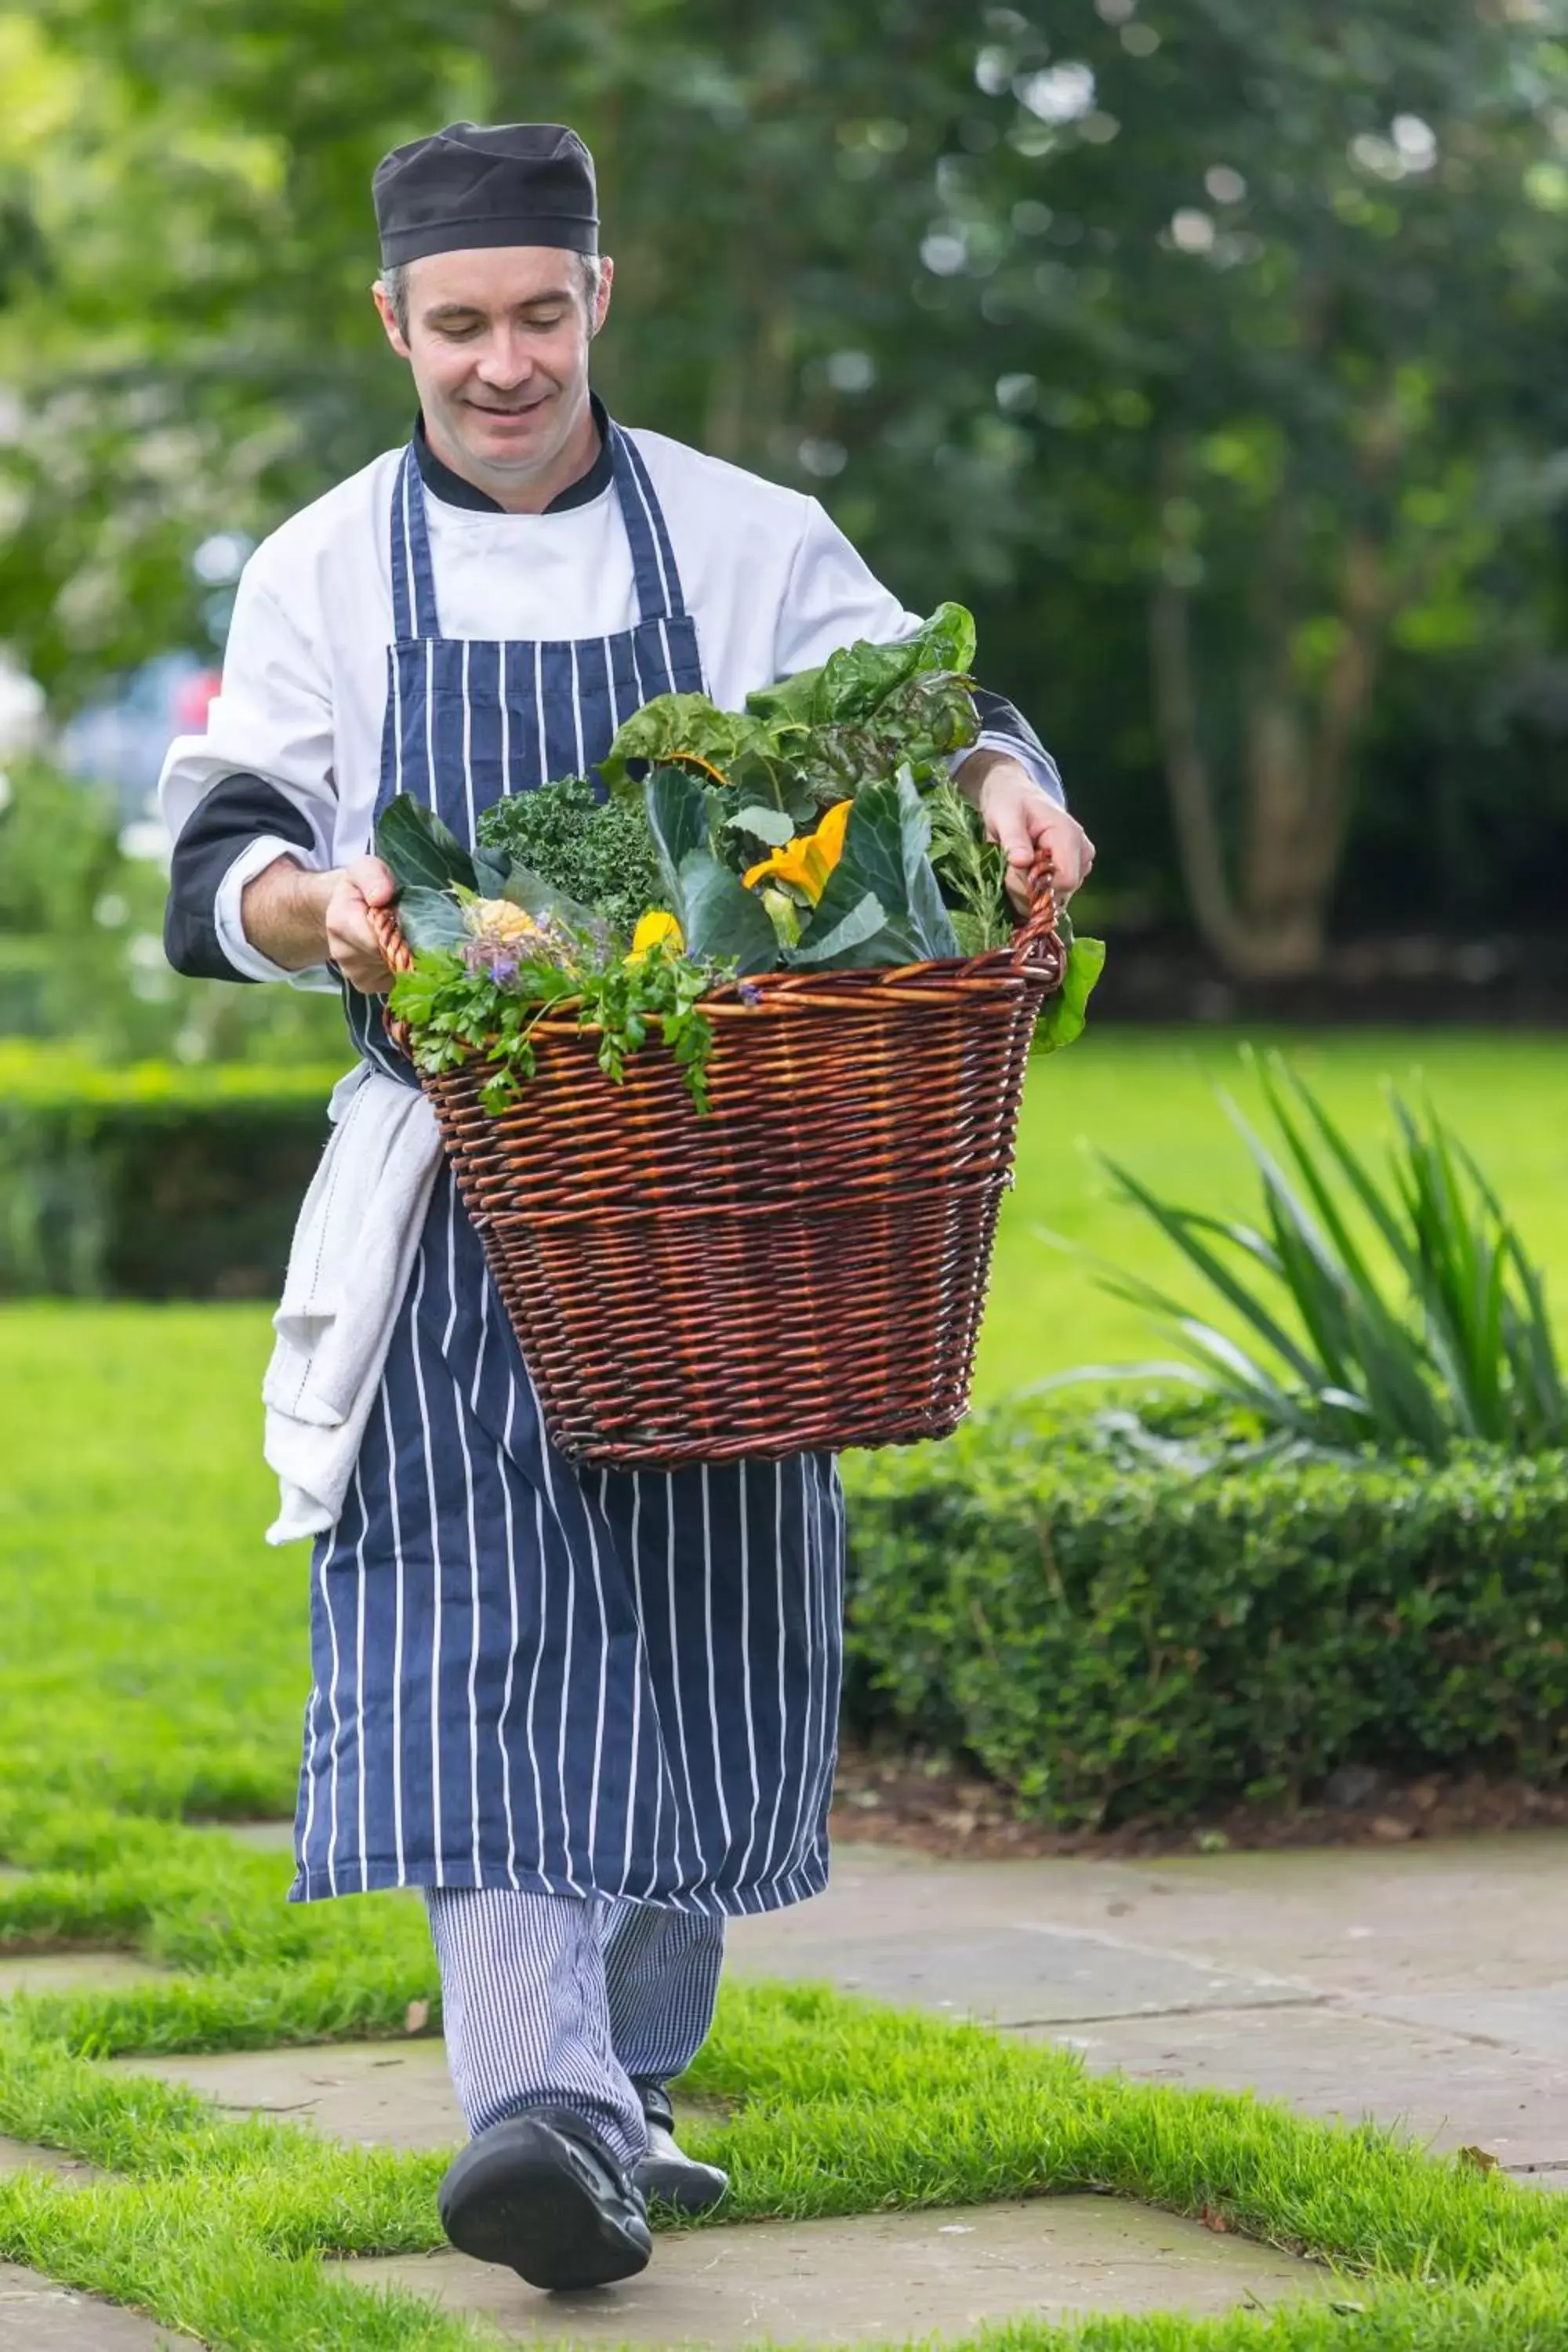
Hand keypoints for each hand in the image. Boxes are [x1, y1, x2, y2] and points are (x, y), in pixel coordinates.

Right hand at [323, 856, 398, 992]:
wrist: (345, 910)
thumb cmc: (360, 889)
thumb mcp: (365, 870)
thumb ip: (373, 877)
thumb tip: (381, 896)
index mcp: (341, 922)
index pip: (378, 940)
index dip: (401, 930)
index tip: (405, 917)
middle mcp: (343, 953)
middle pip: (390, 957)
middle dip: (406, 942)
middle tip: (406, 925)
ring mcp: (354, 973)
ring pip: (396, 970)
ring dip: (405, 955)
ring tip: (399, 936)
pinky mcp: (367, 985)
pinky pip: (395, 980)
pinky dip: (403, 967)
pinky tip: (397, 951)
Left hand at [966, 753, 1094, 914]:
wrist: (1014, 793)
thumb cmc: (1009, 802)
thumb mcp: (1004, 816)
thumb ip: (1013, 840)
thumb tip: (1021, 862)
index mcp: (1068, 836)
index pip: (1066, 881)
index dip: (1039, 889)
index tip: (1016, 876)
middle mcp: (1082, 851)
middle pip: (1062, 893)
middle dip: (1032, 893)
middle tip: (1009, 870)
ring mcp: (1080, 862)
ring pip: (1059, 897)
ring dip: (1032, 893)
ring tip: (1015, 868)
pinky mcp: (1074, 870)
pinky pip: (1057, 894)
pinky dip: (1037, 892)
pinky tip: (1022, 874)